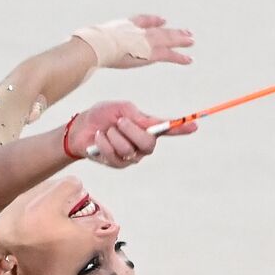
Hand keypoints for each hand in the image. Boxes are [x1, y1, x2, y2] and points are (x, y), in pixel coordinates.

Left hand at [65, 100, 198, 167]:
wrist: (80, 128)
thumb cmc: (103, 115)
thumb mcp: (121, 109)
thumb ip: (136, 116)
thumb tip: (152, 123)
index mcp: (147, 127)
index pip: (168, 129)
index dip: (181, 128)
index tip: (194, 125)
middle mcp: (143, 144)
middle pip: (149, 144)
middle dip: (132, 131)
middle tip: (120, 121)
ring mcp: (131, 156)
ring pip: (129, 150)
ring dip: (114, 136)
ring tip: (106, 130)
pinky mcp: (117, 164)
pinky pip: (114, 155)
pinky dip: (104, 143)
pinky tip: (99, 137)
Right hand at [72, 14, 194, 69]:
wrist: (95, 46)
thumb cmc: (86, 47)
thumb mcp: (85, 44)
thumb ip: (84, 48)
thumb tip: (71, 53)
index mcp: (123, 26)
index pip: (141, 20)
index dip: (152, 21)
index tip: (162, 20)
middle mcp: (136, 30)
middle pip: (158, 29)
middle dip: (171, 31)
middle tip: (186, 32)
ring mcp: (143, 40)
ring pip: (167, 39)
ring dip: (180, 40)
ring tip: (192, 41)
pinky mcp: (149, 53)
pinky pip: (169, 55)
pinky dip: (179, 58)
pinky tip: (189, 60)